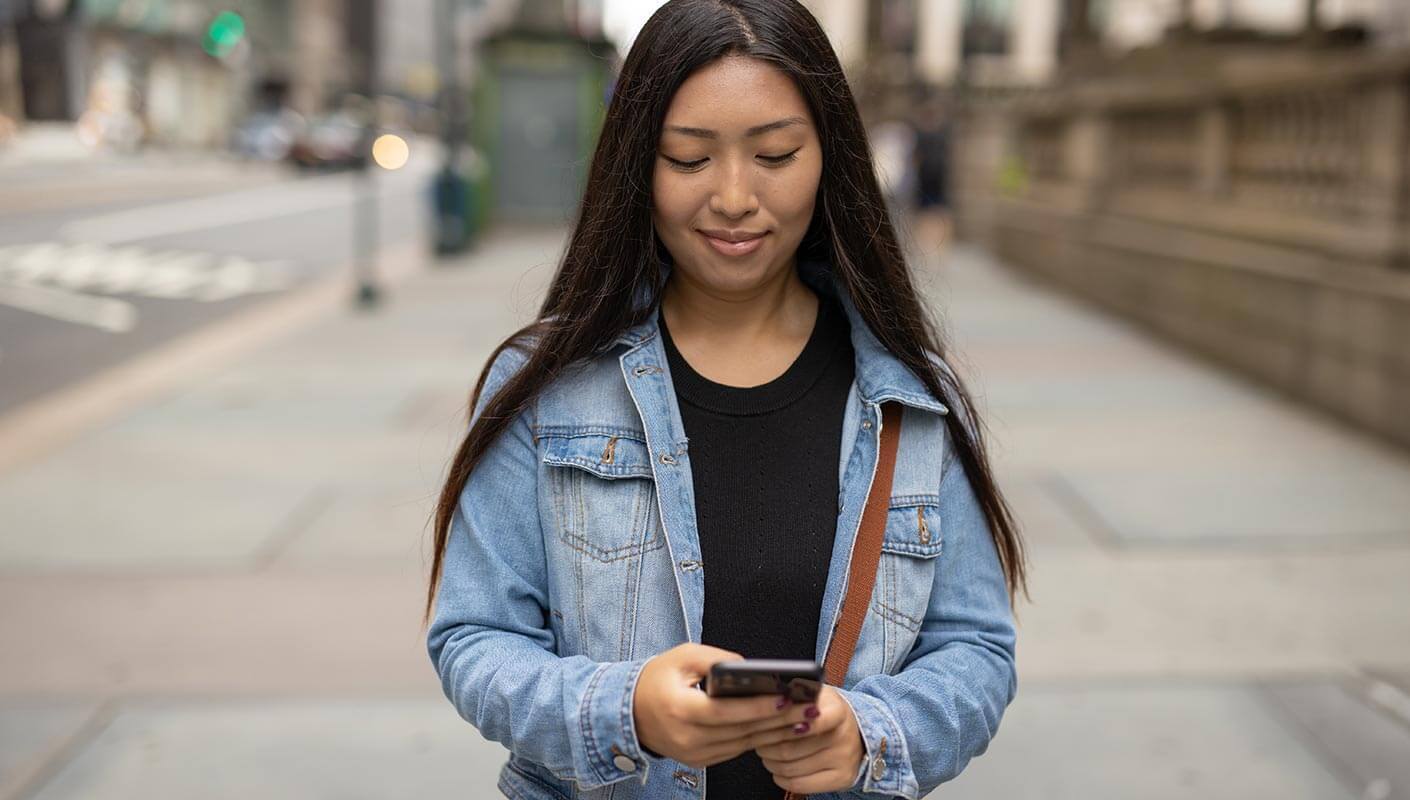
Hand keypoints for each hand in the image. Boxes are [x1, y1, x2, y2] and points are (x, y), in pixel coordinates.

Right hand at [632, 644, 818, 768]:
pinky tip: (781, 728)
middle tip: (810, 708)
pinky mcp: (699, 761)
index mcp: (681, 709)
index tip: (786, 697)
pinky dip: (758, 739)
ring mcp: (694, 754)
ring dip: (775, 732)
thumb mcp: (683, 656)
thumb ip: (718, 659)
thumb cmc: (657, 678)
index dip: (758, 707)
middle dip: (779, 719)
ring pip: (743, 744)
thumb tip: (752, 669)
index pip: (726, 711)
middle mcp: (688, 737)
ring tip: (804, 718)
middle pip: (742, 731)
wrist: (628, 712)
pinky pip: (735, 750)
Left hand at [754, 685, 865, 794]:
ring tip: (765, 752)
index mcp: (837, 710)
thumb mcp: (817, 695)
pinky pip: (800, 784)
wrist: (856, 733)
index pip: (811, 720)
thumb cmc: (826, 711)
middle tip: (755, 739)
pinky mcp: (842, 779)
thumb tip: (770, 697)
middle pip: (791, 747)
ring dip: (770, 761)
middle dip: (766, 744)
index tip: (768, 720)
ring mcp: (844, 759)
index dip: (783, 722)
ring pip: (791, 767)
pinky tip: (777, 769)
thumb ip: (797, 694)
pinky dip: (781, 777)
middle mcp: (844, 735)